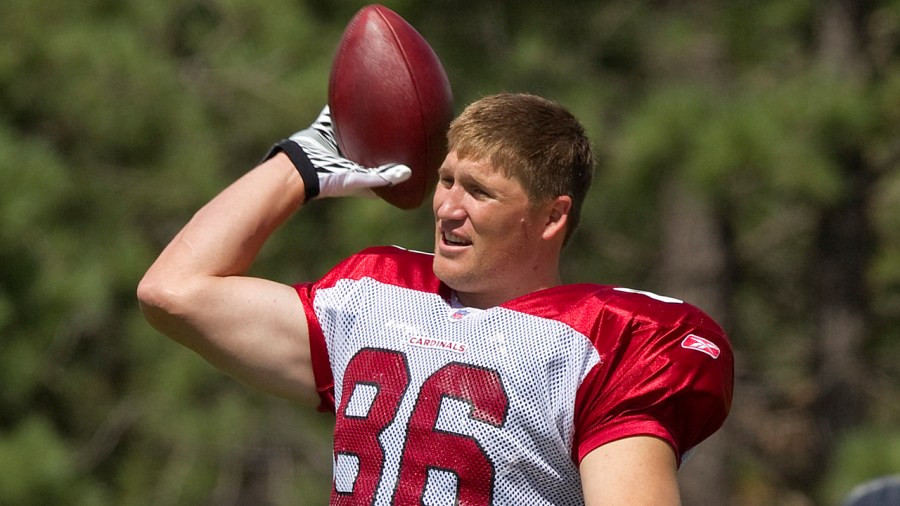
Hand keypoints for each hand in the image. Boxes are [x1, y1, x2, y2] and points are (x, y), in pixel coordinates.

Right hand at [266, 107, 410, 199]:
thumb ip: (383, 176)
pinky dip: (346, 103)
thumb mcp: (359, 179)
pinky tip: (358, 88)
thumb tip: (409, 172)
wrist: (298, 167)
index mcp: (365, 171)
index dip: (403, 158)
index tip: (420, 147)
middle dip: (389, 133)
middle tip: (408, 117)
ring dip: (370, 115)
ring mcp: (341, 141)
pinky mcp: (328, 128)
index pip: (388, 166)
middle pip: (376, 142)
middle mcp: (355, 155)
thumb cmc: (329, 179)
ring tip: (386, 98)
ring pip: (359, 125)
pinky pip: (339, 112)